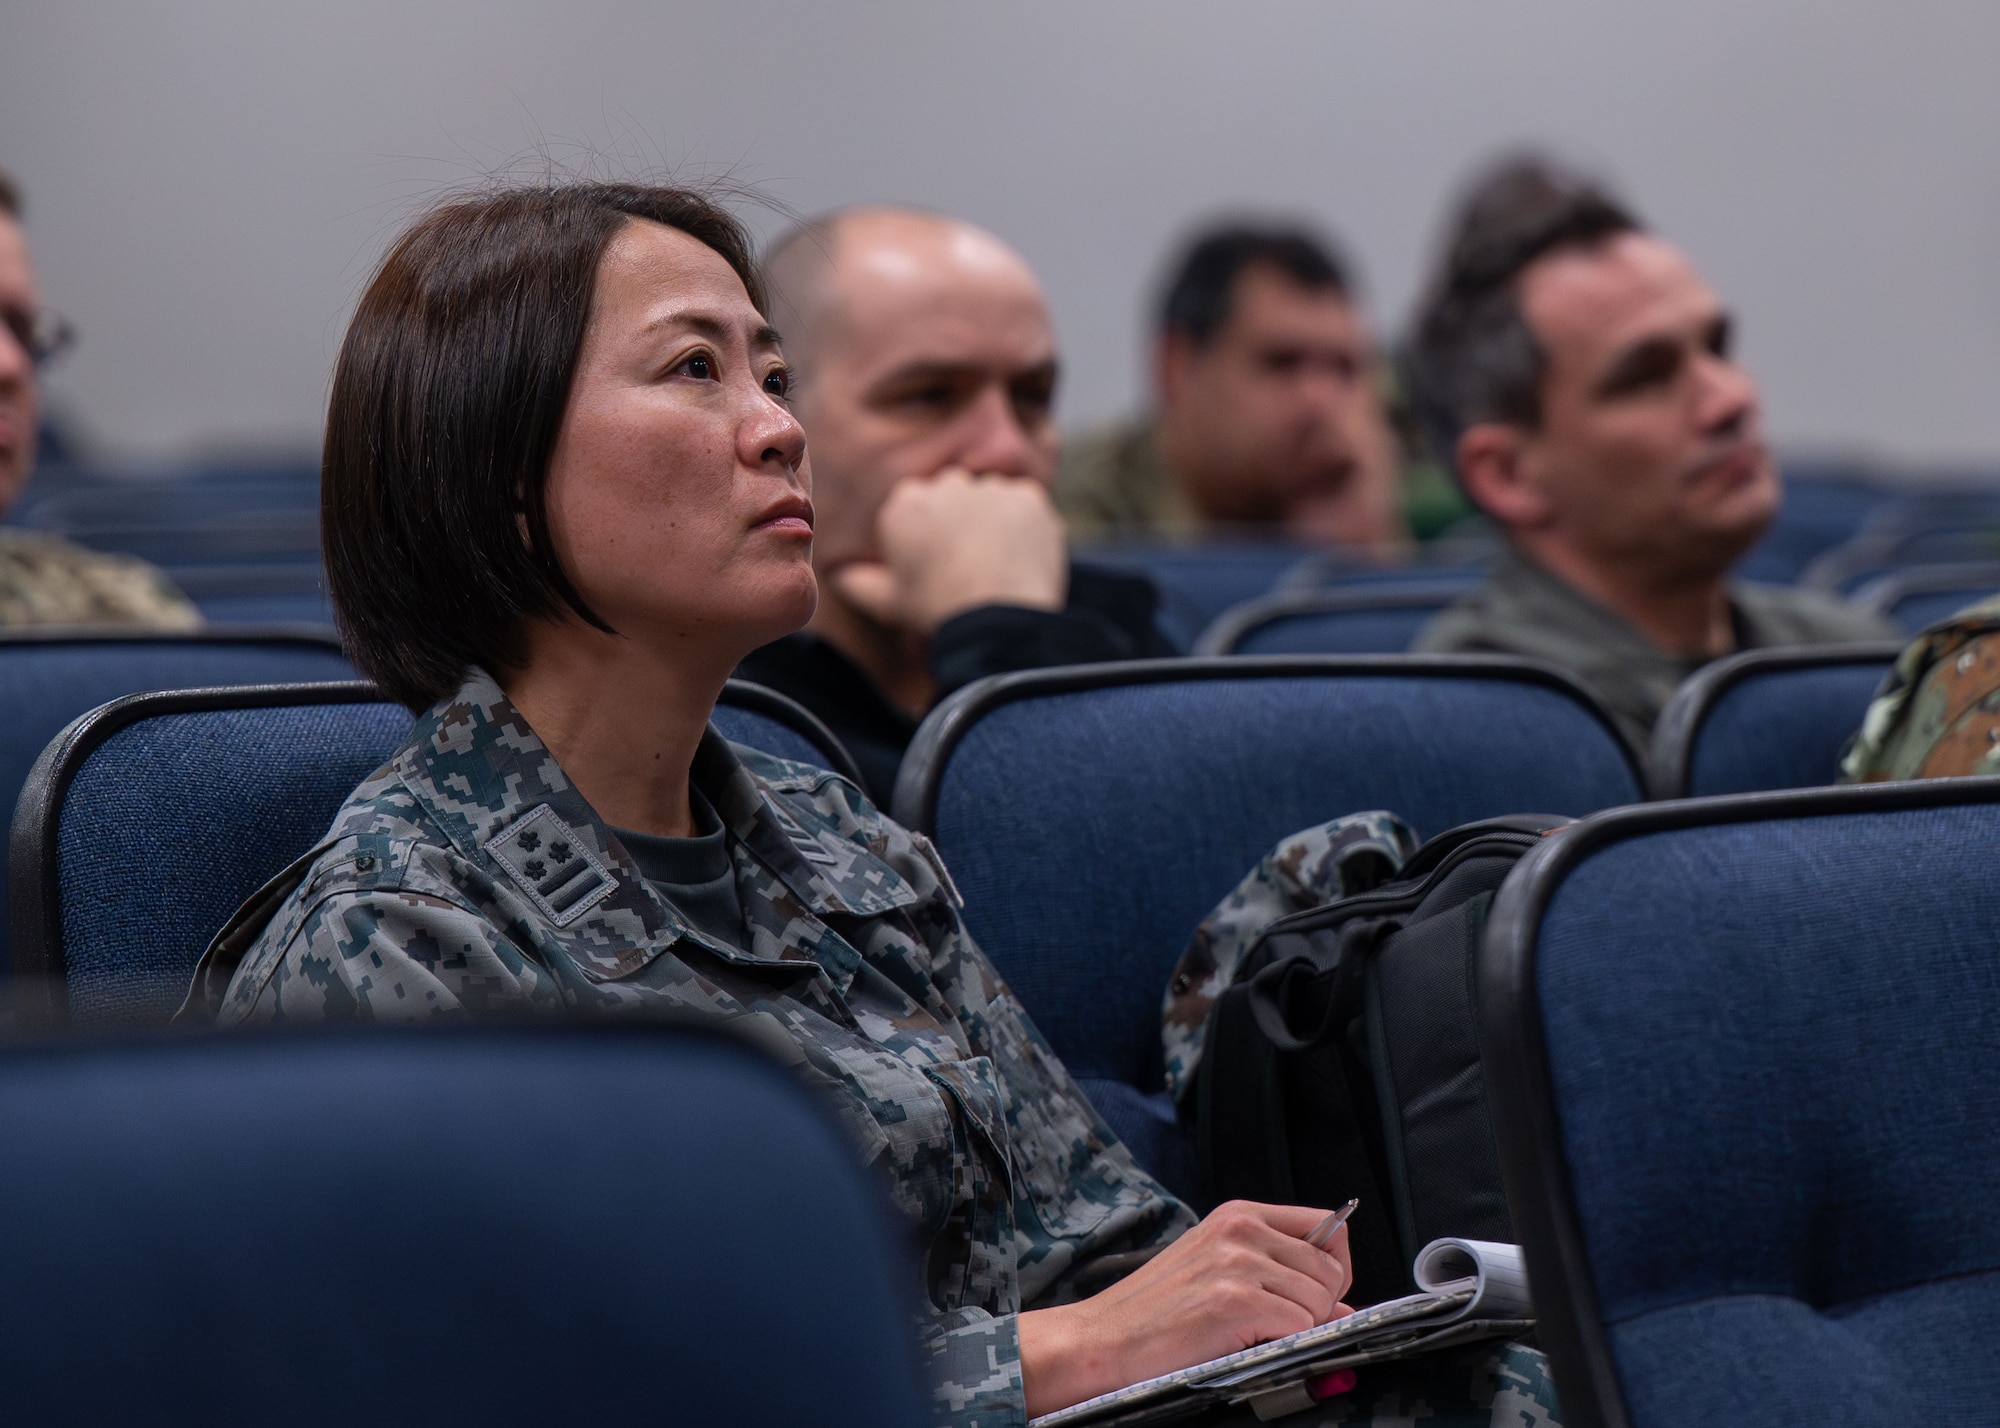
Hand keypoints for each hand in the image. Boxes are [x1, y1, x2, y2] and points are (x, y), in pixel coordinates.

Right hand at [830, 467, 1067, 634]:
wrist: (995, 619)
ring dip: (994, 520)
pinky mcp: (1028, 496)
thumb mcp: (888, 604)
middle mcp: (946, 485)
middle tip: (971, 563)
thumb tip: (840, 578)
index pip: (917, 506)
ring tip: (998, 564)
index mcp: (905, 504)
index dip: (928, 534)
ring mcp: (989, 487)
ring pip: (991, 496)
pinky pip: (1026, 505)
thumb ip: (860, 585)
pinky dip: (1026, 526)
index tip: (938, 564)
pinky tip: (1021, 558)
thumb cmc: (935, 610)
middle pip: (954, 495)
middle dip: (960, 519)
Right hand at [1017, 1201, 1352, 1417]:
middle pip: (1331, 1267)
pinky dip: (1283, 1345)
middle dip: (1318, 1305)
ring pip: (1321, 1300)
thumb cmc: (1152, 1311)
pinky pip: (1301, 1327)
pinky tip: (1244, 1343)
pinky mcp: (1236, 1302)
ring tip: (1253, 1333)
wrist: (1102, 1340)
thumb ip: (1277, 1270)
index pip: (1326, 1225)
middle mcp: (1241, 1230)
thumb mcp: (1215, 1268)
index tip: (1315, 1291)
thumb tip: (1343, 1302)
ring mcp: (1238, 1264)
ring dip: (1299, 1328)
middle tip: (1277, 1323)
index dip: (1332, 1266)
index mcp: (1238, 1215)